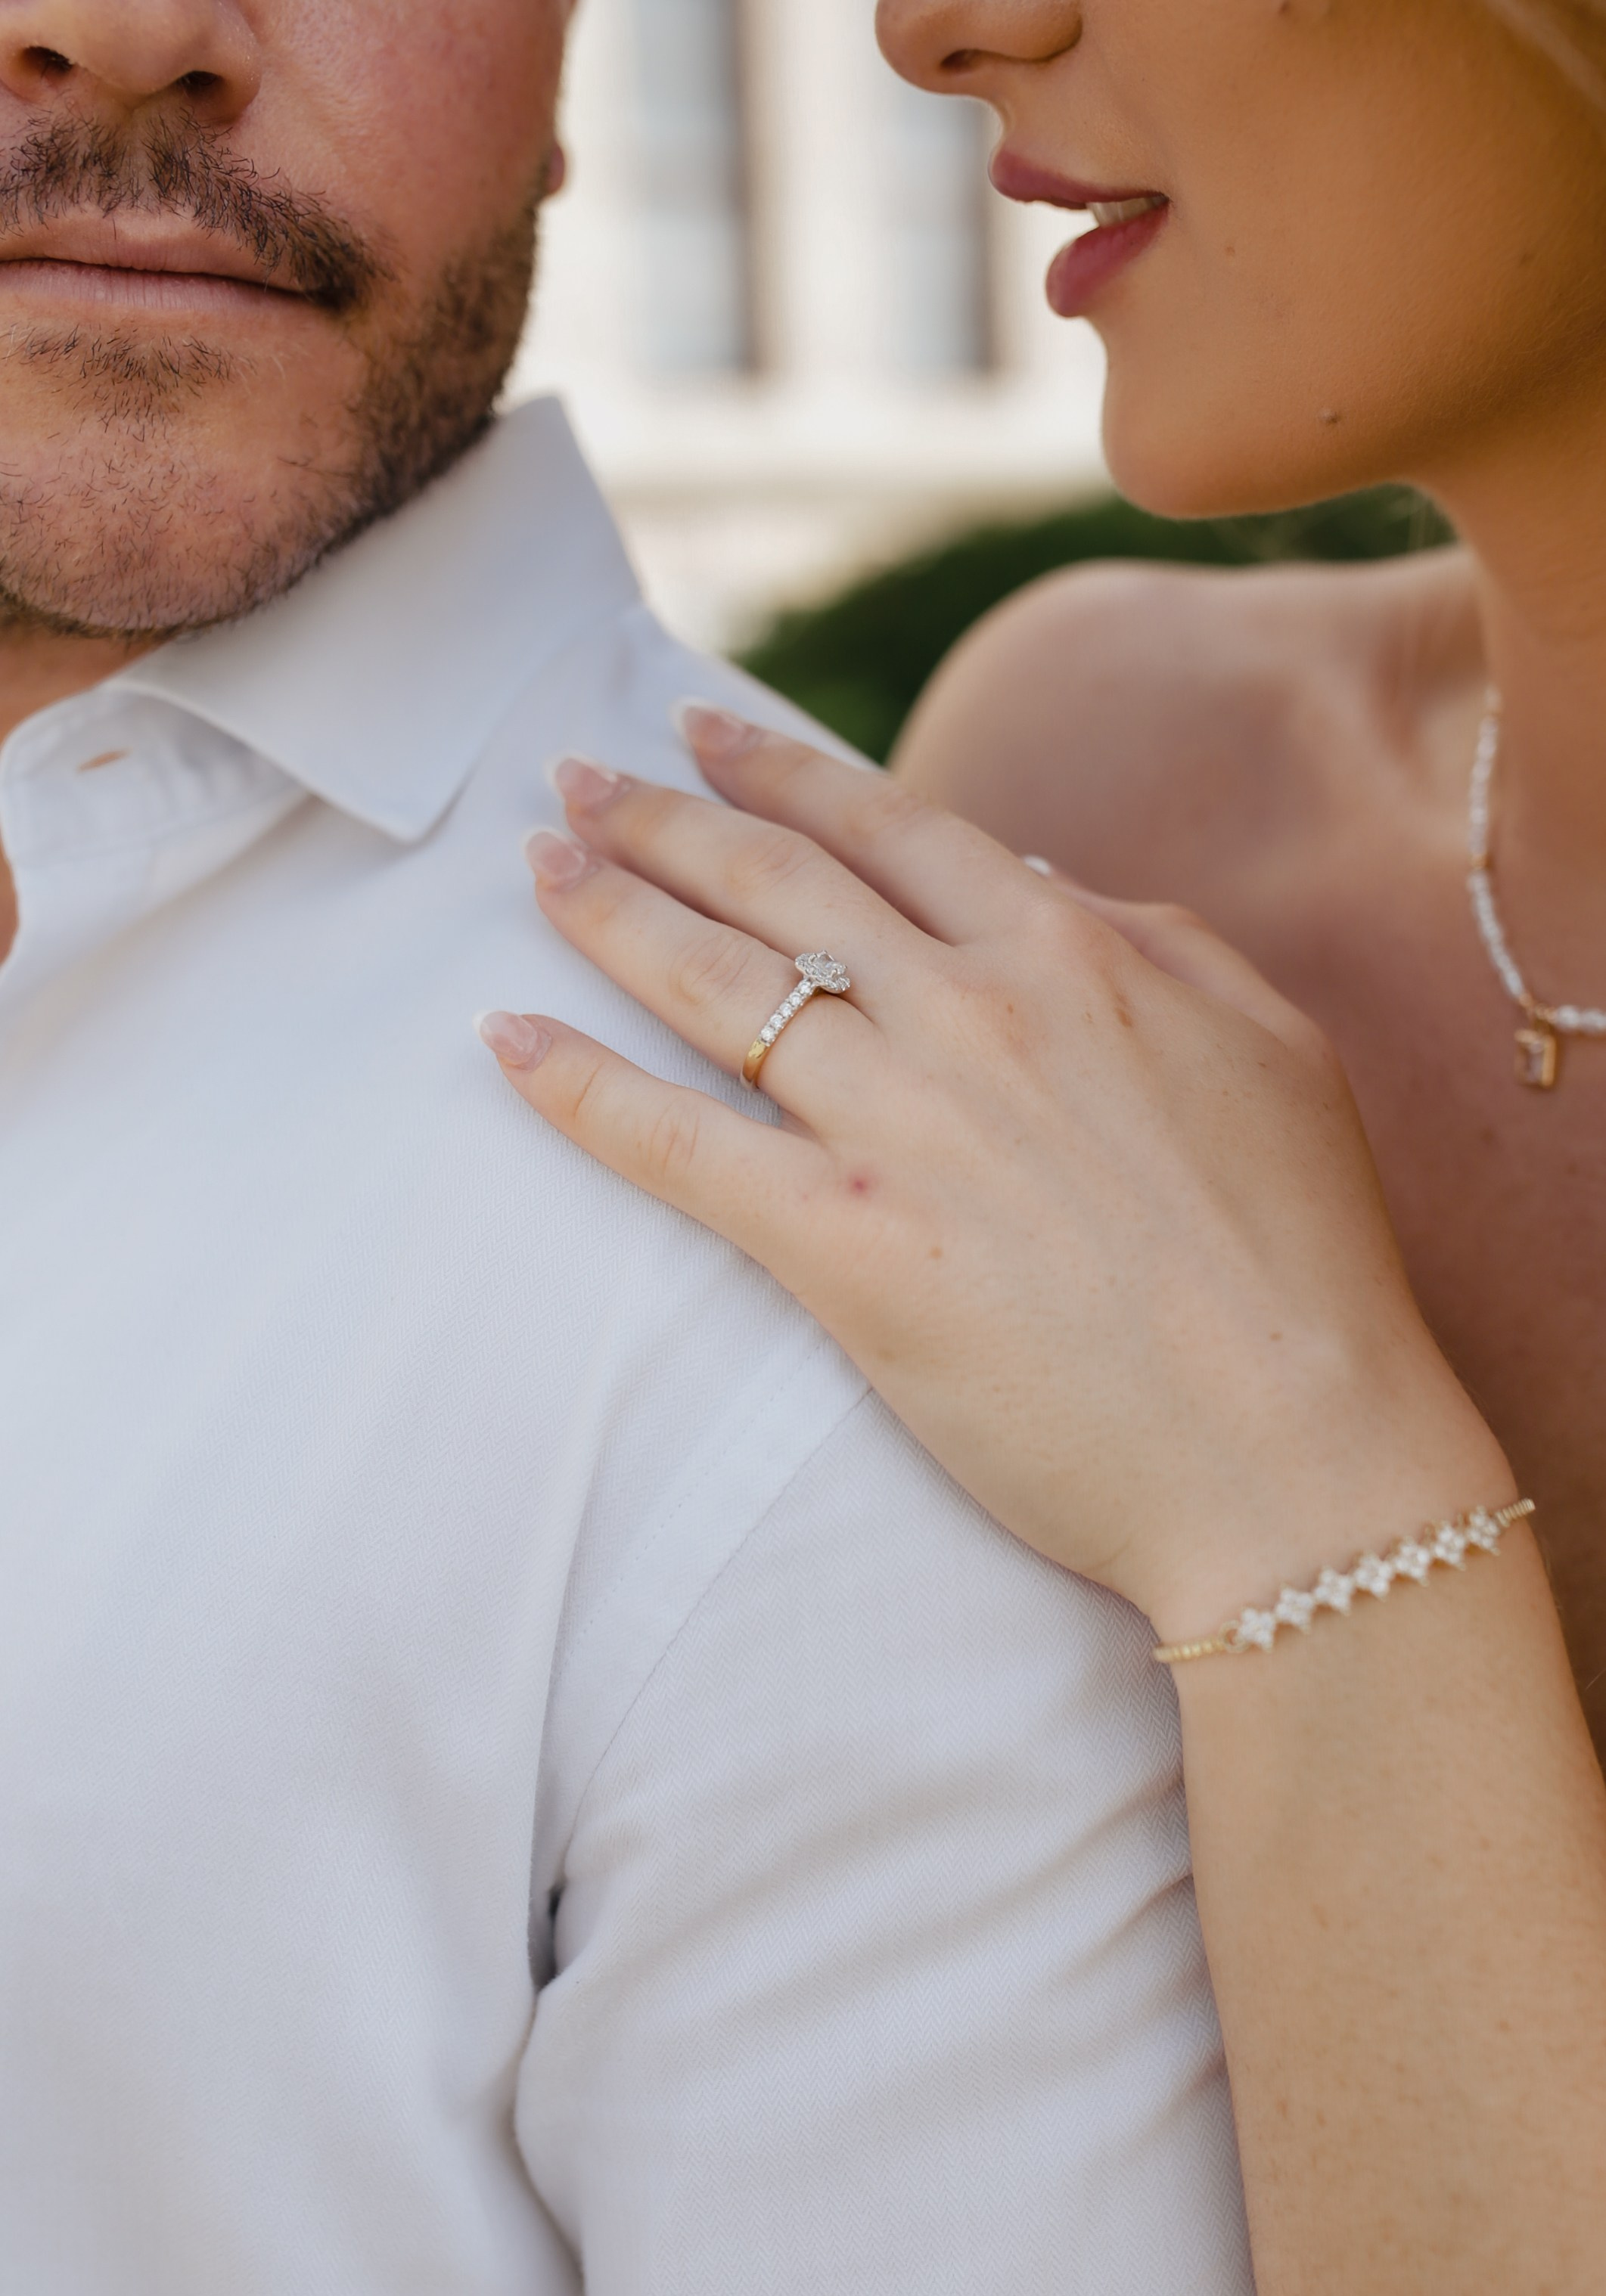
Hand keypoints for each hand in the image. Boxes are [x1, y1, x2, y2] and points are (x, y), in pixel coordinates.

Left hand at [477, 707, 1507, 1642]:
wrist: (1298, 1454)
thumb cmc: (1301, 1265)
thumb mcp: (1268, 1050)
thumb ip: (1154, 944)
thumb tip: (1041, 882)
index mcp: (1077, 957)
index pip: (889, 830)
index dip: (778, 772)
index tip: (700, 734)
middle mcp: (975, 1016)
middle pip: (777, 886)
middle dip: (660, 817)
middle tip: (569, 776)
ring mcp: (905, 1129)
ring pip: (716, 986)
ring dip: (608, 911)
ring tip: (536, 864)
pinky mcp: (848, 1251)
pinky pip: (679, 1147)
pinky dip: (580, 1088)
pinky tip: (504, 1040)